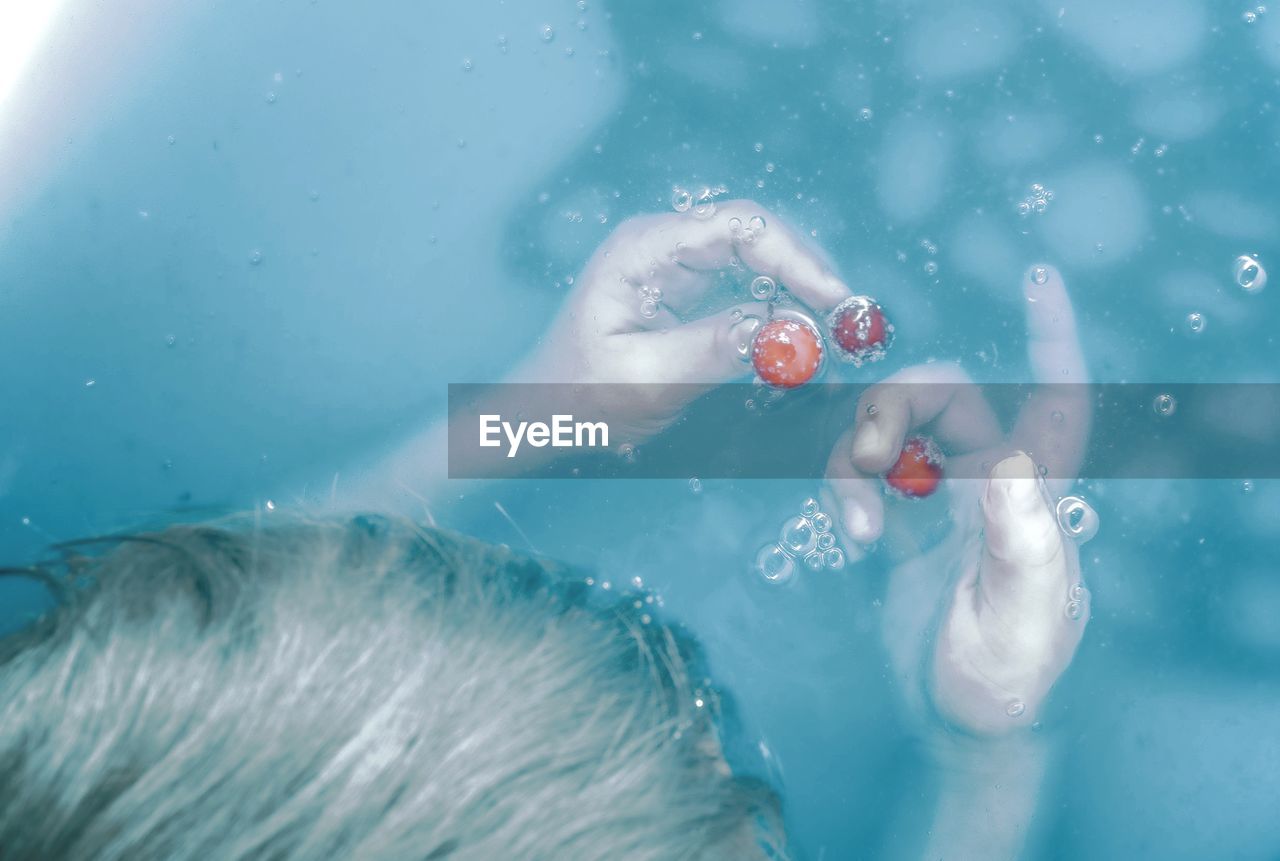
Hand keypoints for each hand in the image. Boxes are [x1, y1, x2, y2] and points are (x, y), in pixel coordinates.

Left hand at [515, 199, 852, 439]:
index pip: (737, 224)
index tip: (833, 297)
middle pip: (756, 233)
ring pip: (758, 259)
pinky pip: (748, 286)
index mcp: (644, 249)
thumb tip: (787, 333)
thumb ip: (714, 349)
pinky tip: (802, 338)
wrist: (542, 416)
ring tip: (832, 333)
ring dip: (799, 290)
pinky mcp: (688, 294)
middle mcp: (664, 245)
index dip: (794, 254)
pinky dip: (780, 308)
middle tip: (846, 320)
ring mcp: (677, 267)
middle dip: (806, 271)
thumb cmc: (577, 396)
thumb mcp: (646, 379)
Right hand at [823, 264, 1092, 735]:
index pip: (1055, 401)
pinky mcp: (898, 520)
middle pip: (945, 395)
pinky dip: (844, 489)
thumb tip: (1010, 466)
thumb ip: (1018, 545)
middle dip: (897, 404)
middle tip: (867, 455)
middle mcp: (990, 482)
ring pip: (893, 428)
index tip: (1038, 280)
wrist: (951, 719)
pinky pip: (861, 472)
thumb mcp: (1019, 622)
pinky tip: (847, 532)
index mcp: (1035, 495)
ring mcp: (940, 499)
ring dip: (859, 456)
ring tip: (851, 519)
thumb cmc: (1004, 680)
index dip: (1052, 339)